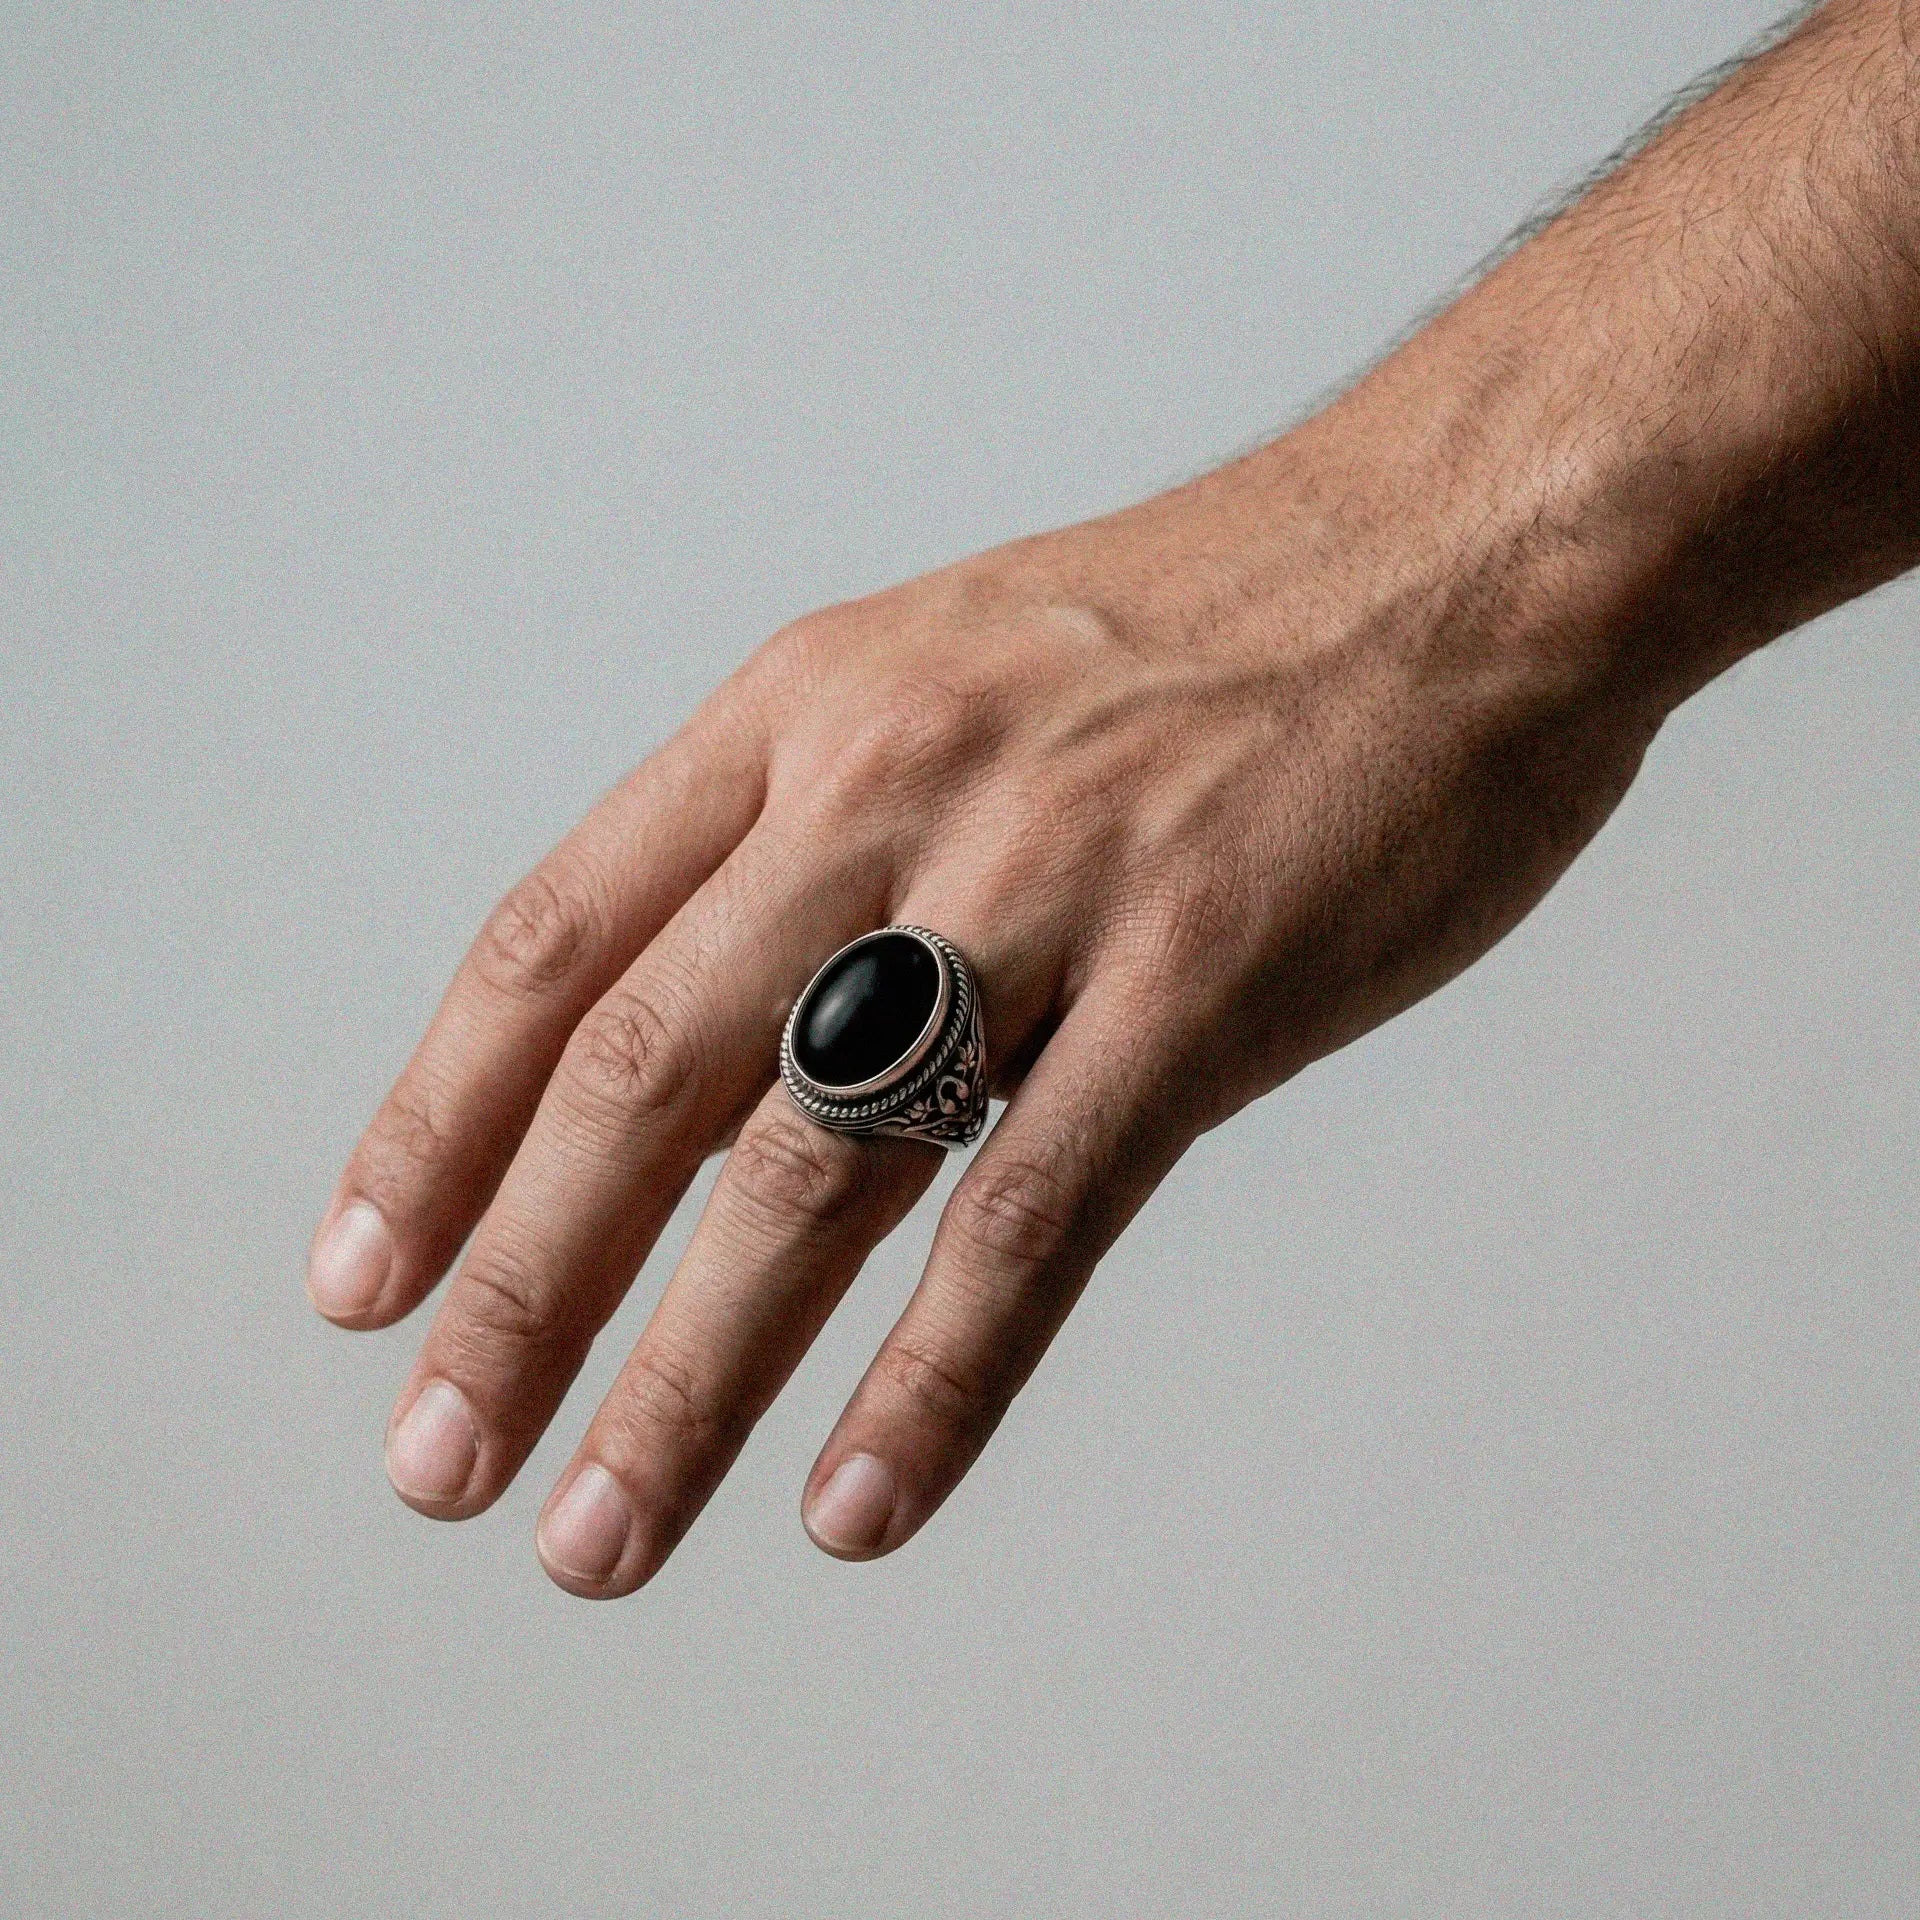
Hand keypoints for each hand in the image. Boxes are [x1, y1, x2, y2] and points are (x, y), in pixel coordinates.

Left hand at [305, 383, 1665, 1595]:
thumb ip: (819, 834)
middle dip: (520, 1290)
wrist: (1461, 542)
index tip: (363, 1281)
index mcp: (800, 713)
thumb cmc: (1208, 625)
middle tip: (437, 1461)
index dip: (434, 1125)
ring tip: (597, 1534)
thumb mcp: (946, 672)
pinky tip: (856, 1499)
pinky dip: (936, 1380)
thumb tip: (718, 1033)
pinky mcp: (1200, 980)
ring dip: (687, 1377)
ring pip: (813, 1171)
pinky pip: (1032, 1211)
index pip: (554, 941)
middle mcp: (885, 793)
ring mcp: (1044, 887)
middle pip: (641, 1078)